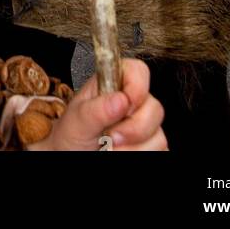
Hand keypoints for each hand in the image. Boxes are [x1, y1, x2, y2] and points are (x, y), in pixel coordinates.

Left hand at [36, 58, 165, 150]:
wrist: (69, 157)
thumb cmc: (70, 136)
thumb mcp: (76, 121)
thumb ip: (96, 109)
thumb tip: (121, 99)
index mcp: (113, 85)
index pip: (138, 71)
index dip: (137, 88)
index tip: (124, 107)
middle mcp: (132, 104)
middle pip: (155, 108)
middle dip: (133, 129)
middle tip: (110, 137)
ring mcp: (143, 127)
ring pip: (158, 136)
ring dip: (133, 149)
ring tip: (110, 149)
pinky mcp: (149, 147)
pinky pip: (160, 151)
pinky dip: (140, 157)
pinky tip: (122, 154)